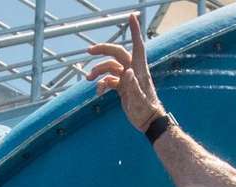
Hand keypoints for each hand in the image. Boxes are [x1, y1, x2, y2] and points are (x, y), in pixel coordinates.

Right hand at [85, 14, 163, 132]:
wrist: (148, 122)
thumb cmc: (146, 110)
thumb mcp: (139, 100)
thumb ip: (134, 86)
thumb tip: (127, 72)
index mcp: (139, 70)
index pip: (137, 46)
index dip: (135, 31)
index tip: (132, 16)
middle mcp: (133, 71)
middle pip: (116, 54)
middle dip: (103, 50)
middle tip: (88, 51)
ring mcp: (127, 78)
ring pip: (109, 67)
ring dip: (98, 71)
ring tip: (88, 78)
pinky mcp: (123, 87)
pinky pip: (108, 81)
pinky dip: (101, 84)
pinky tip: (97, 93)